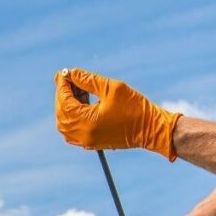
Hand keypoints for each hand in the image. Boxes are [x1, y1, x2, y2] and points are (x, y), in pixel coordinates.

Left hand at [54, 68, 181, 159]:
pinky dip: (72, 116)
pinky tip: (81, 103)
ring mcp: (86, 141)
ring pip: (65, 123)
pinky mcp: (91, 143)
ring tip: (77, 89)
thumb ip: (88, 80)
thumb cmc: (135, 107)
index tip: (63, 72)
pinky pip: (73, 130)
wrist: (152, 129)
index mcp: (87, 122)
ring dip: (66, 105)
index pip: (65, 102)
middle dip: (63, 95)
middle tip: (67, 78)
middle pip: (62, 113)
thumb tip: (72, 72)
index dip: (62, 86)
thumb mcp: (111, 88)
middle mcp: (83, 135)